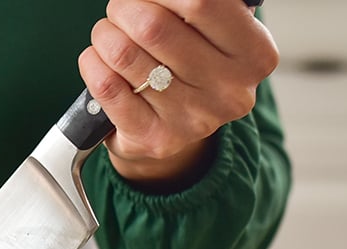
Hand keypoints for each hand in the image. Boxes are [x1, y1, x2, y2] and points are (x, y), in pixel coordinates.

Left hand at [78, 0, 278, 187]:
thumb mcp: (210, 33)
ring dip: (105, 35)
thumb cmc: (191, 67)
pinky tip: (95, 58)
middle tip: (119, 8)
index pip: (202, 3)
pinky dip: (92, 64)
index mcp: (254, 53)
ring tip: (106, 33)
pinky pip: (107, 87)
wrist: (175, 134)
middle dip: (125, 8)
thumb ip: (193, 8)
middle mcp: (227, 89)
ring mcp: (190, 118)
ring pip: (126, 55)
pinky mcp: (152, 137)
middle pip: (155, 27)